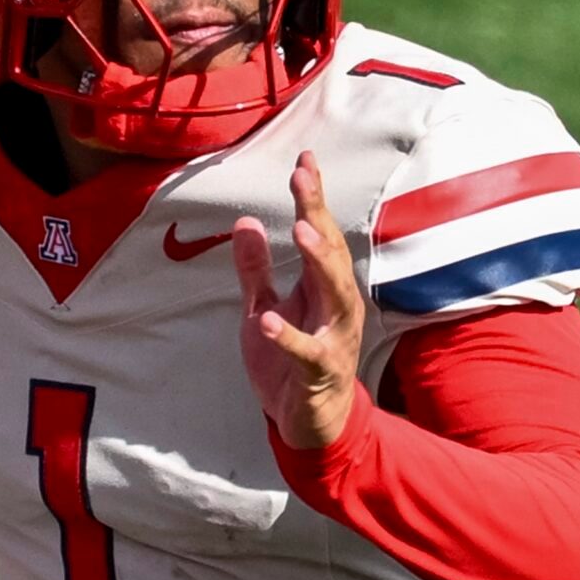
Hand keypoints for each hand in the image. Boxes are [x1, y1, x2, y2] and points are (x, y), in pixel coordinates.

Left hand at [232, 151, 364, 449]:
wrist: (307, 421)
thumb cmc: (289, 361)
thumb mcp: (264, 307)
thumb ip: (255, 269)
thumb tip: (246, 222)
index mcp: (320, 286)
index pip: (318, 232)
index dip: (312, 196)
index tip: (304, 158)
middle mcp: (334, 305)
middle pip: (329, 252)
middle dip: (317, 213)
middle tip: (303, 177)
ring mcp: (332, 337)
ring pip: (334, 293)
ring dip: (319, 262)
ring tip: (301, 230)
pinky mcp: (320, 371)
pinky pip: (307, 352)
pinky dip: (291, 337)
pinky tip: (272, 320)